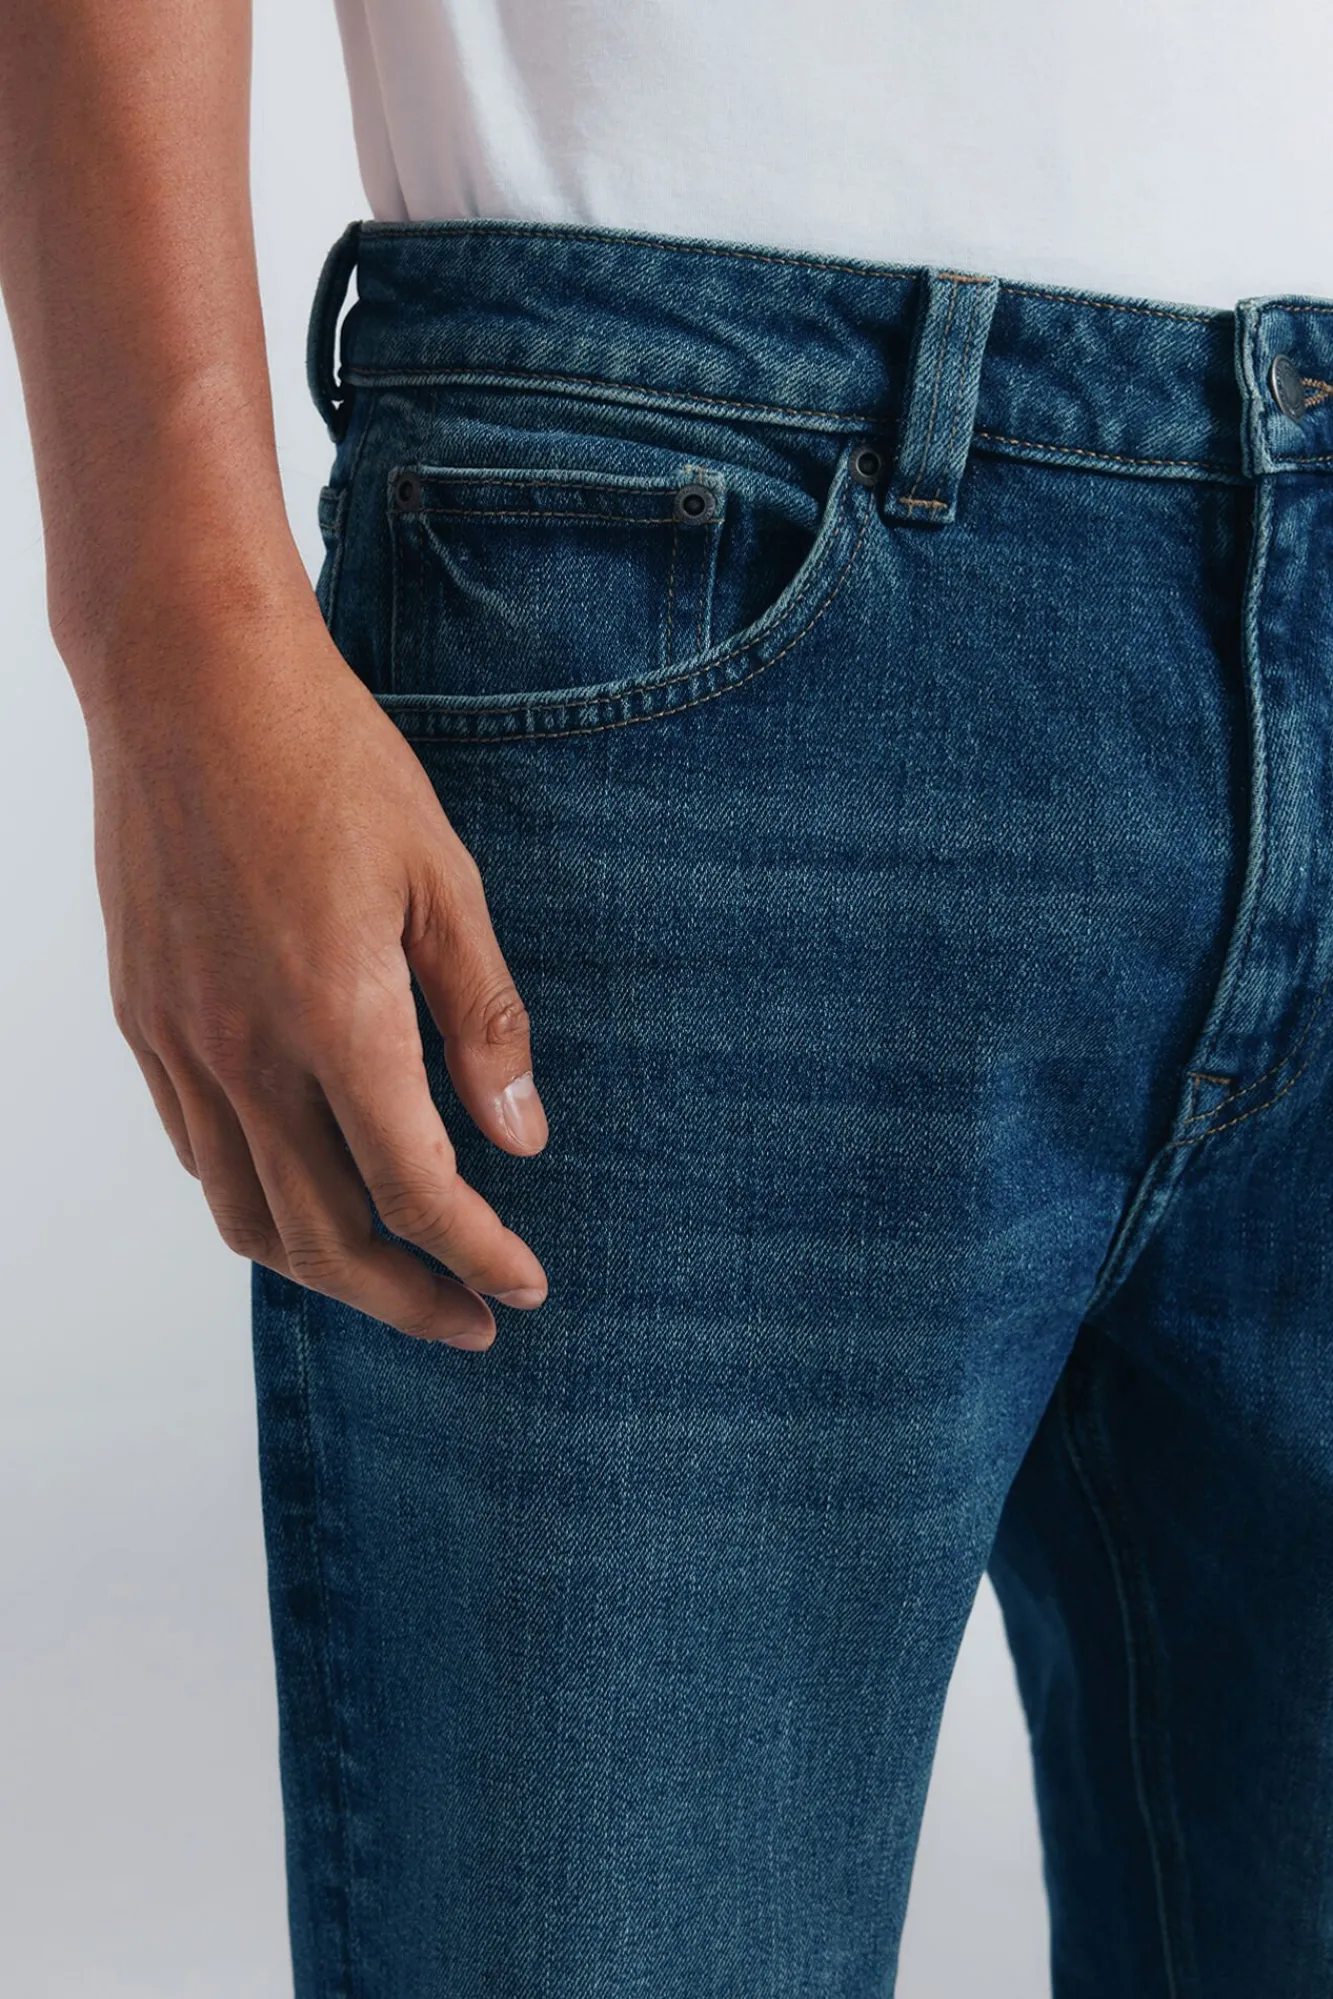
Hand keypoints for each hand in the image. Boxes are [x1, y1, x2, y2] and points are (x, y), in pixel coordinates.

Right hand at [82, 589, 548, 1349]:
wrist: (189, 681)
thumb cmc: (331, 762)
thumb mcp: (445, 881)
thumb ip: (483, 1022)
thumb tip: (521, 1137)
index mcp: (336, 1019)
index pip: (415, 1190)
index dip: (479, 1254)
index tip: (526, 1286)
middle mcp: (246, 1052)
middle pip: (326, 1235)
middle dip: (407, 1298)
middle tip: (472, 1321)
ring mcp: (181, 1042)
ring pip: (246, 1213)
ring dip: (324, 1272)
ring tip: (391, 1282)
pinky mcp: (144, 1019)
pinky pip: (198, 1152)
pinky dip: (256, 1202)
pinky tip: (303, 1191)